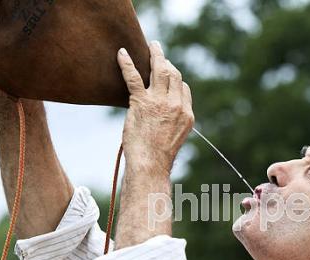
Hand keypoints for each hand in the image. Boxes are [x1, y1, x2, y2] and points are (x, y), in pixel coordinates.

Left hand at [117, 41, 193, 173]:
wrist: (150, 164)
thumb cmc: (158, 157)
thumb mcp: (174, 139)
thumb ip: (174, 123)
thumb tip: (166, 119)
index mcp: (187, 115)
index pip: (184, 88)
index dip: (176, 79)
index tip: (167, 73)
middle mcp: (177, 105)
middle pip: (174, 75)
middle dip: (167, 62)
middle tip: (158, 52)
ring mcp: (160, 102)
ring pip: (160, 70)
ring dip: (155, 55)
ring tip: (151, 45)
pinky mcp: (142, 102)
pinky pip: (134, 77)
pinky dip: (127, 63)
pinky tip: (121, 53)